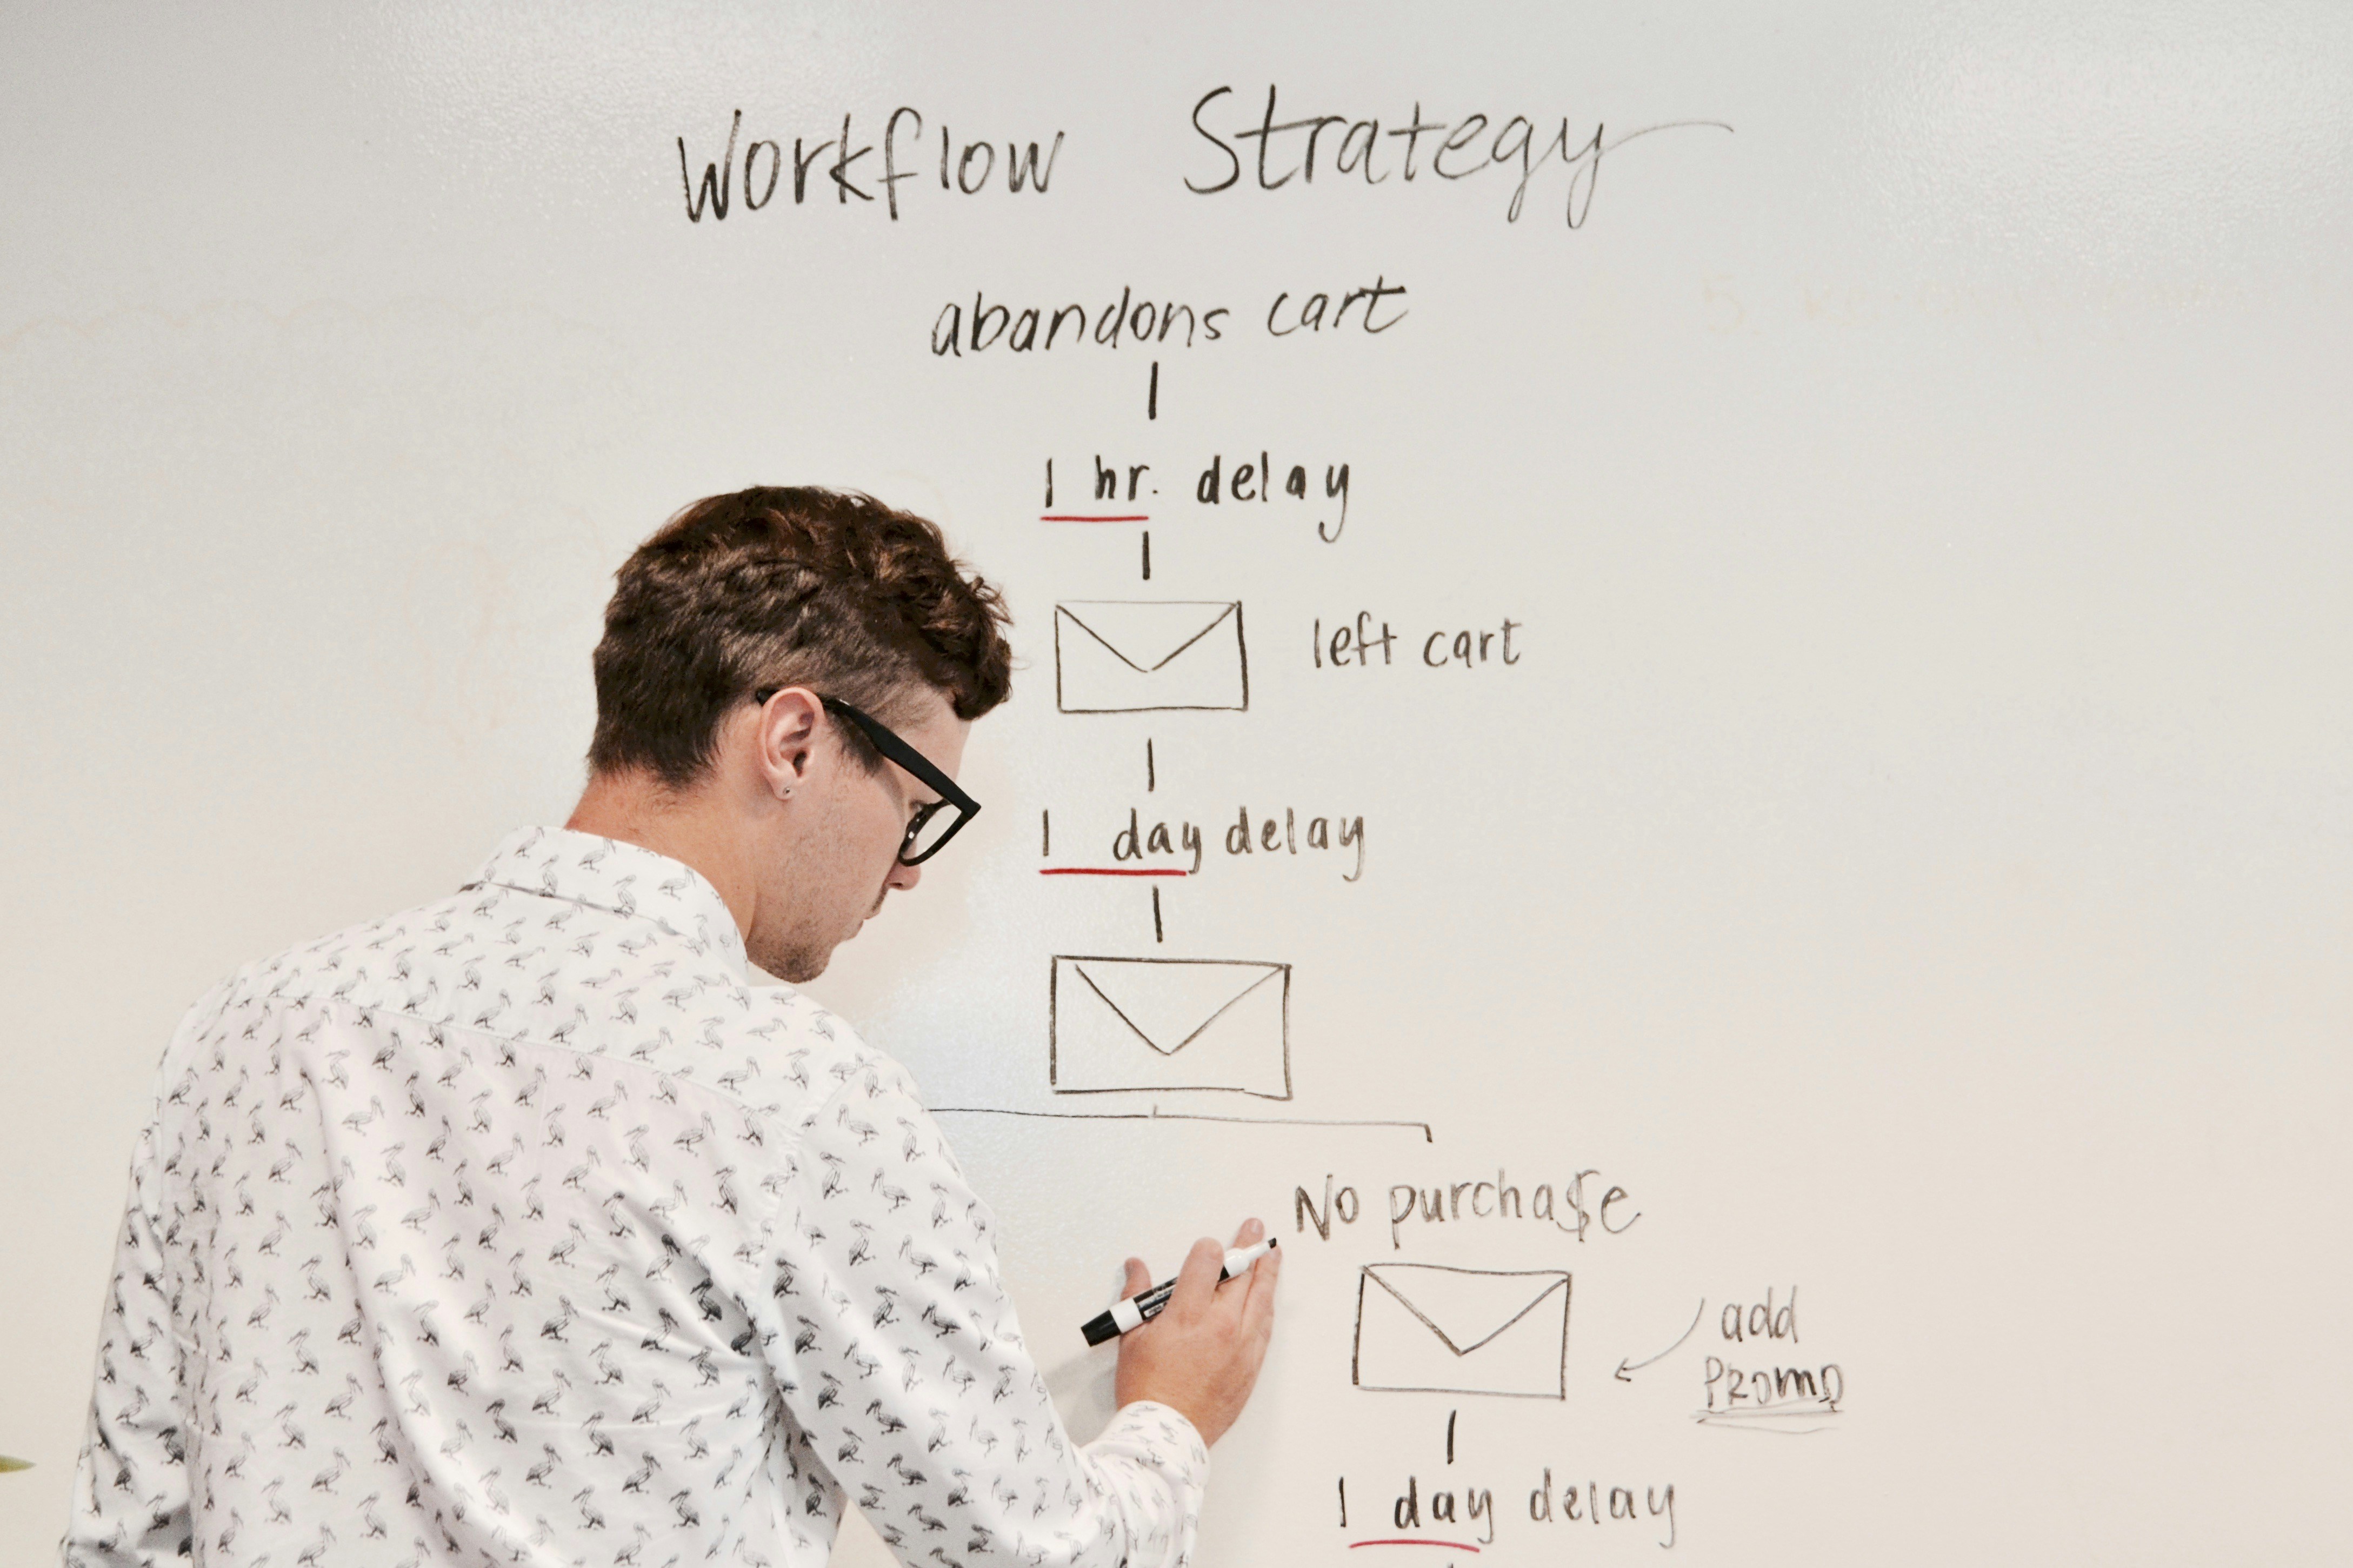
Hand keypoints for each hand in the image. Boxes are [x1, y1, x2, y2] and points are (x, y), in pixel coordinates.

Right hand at [1112, 1217, 1280, 1446]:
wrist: (1167, 1436)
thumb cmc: (1146, 1390)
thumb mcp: (1132, 1339)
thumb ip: (1136, 1297)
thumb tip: (1136, 1267)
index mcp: (1188, 1315)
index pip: (1207, 1262)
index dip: (1209, 1248)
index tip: (1209, 1246)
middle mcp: (1221, 1326)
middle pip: (1242, 1275)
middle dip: (1248, 1247)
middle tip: (1255, 1230)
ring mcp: (1241, 1347)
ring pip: (1261, 1299)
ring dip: (1267, 1273)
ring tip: (1272, 1255)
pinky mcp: (1251, 1367)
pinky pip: (1266, 1328)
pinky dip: (1267, 1308)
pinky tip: (1269, 1298)